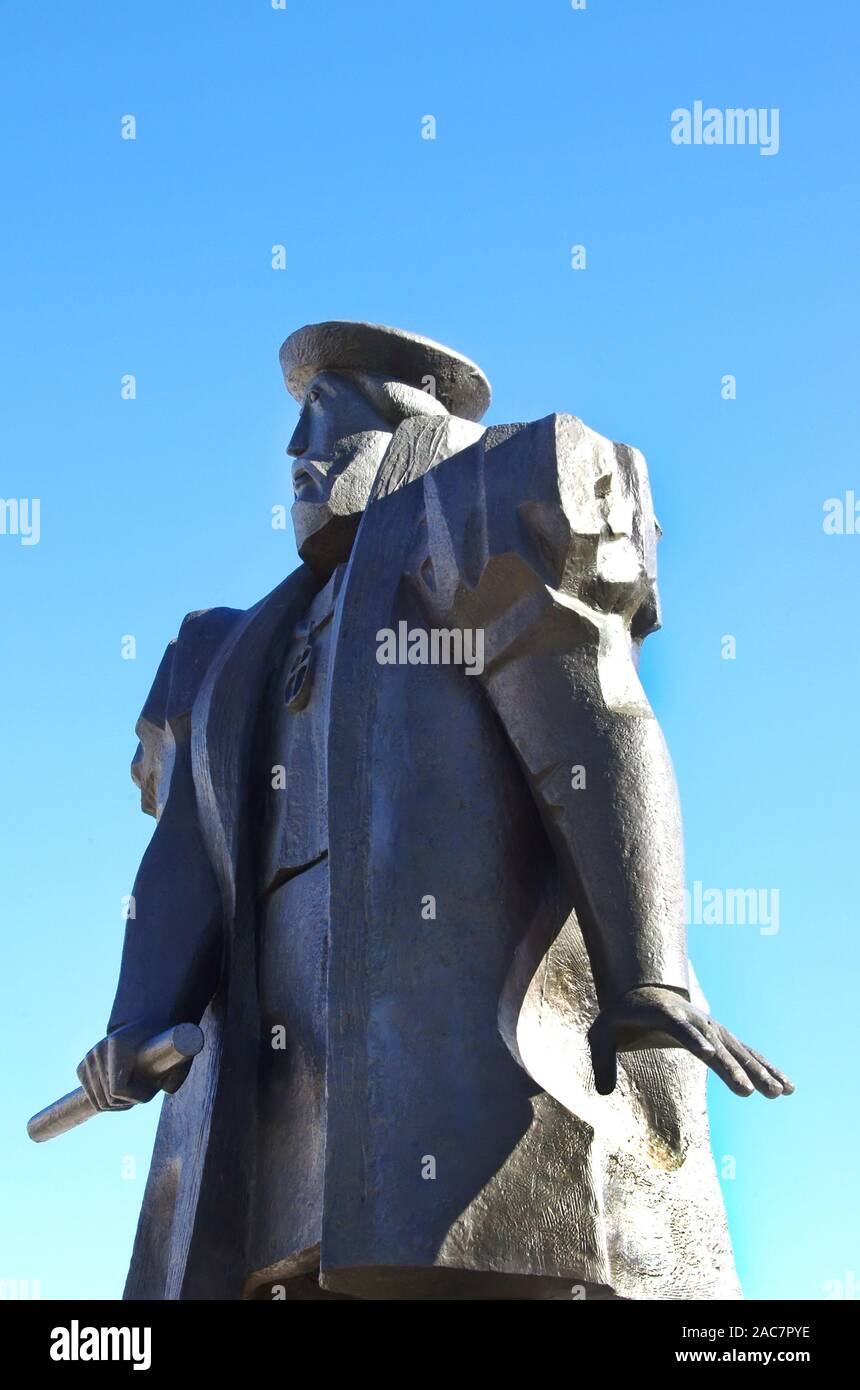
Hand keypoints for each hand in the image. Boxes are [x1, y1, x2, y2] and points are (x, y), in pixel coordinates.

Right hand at [75, 1021, 190, 1111]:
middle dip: (128, 1102)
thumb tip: (168, 1089)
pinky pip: (91, 1096)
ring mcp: (89, 1057)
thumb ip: (176, 1073)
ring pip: (99, 1102)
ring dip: (118, 1104)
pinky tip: (122, 1092)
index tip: (152, 1090)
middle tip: (145, 1091)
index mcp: (118, 1044)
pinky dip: (106, 1101)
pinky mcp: (83, 1066)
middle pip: (107, 1099)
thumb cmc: (163, 1042)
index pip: (117, 1089)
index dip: (134, 1098)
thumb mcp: (174, 1055)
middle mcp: (99, 1049)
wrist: (145, 1024)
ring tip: (135, 1091)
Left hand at [588, 985, 794, 1098]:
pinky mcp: (722, 1037)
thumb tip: (603, 1092)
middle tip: (750, 1093)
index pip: (679, 1028)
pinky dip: (767, 1067)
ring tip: (779, 1094)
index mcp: (664, 1015)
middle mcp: (694, 1020)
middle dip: (733, 1068)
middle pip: (716, 1045)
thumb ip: (601, 1059)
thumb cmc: (620, 1016)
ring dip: (759, 1071)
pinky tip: (787, 1087)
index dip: (693, 1040)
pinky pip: (748, 1053)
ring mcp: (711, 1028)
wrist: (644, 990)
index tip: (708, 1055)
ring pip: (739, 1050)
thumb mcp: (600, 1033)